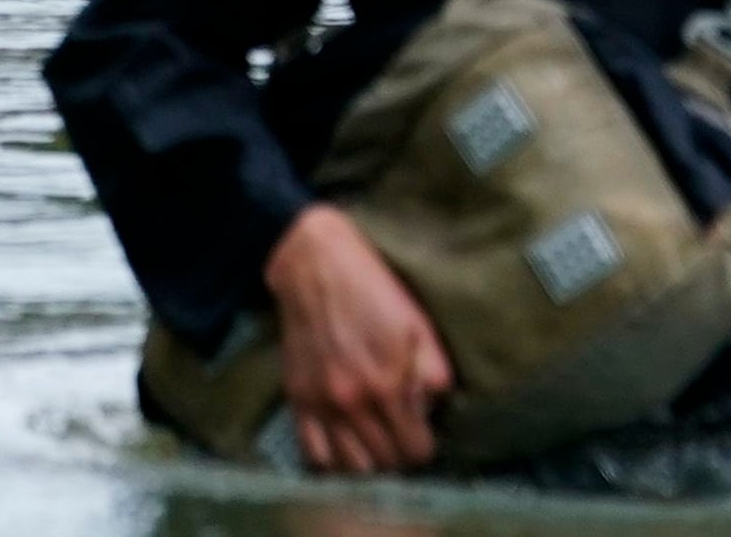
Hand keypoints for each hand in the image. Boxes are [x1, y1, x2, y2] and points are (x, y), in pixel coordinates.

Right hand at [265, 204, 450, 473]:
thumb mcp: (417, 323)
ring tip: (373, 442)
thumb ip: (433, 371)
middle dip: (397, 454)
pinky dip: (331, 459)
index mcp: (388, 384)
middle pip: (383, 464)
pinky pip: (313, 454)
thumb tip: (430, 408)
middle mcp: (353, 403)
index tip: (421, 433)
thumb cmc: (371, 288)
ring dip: (367, 462)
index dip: (423, 445)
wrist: (313, 263)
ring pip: (349, 468)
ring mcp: (321, 404)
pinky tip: (343, 444)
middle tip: (399, 434)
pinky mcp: (297, 399)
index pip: (414, 451)